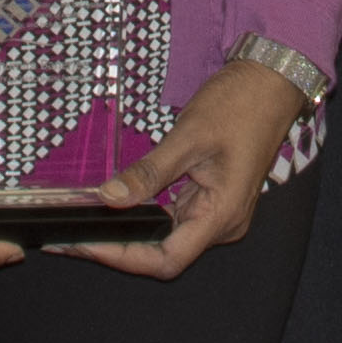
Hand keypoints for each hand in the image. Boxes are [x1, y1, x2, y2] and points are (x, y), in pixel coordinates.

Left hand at [66, 58, 316, 279]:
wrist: (271, 83)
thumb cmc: (239, 105)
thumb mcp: (188, 136)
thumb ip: (149, 172)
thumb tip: (108, 197)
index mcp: (222, 215)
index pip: (167, 260)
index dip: (124, 258)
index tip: (86, 243)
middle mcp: (221, 224)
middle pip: (163, 254)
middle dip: (117, 248)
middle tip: (70, 236)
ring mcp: (217, 213)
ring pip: (166, 238)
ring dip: (127, 233)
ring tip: (83, 223)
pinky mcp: (210, 199)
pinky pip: (172, 218)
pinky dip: (142, 215)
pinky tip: (115, 205)